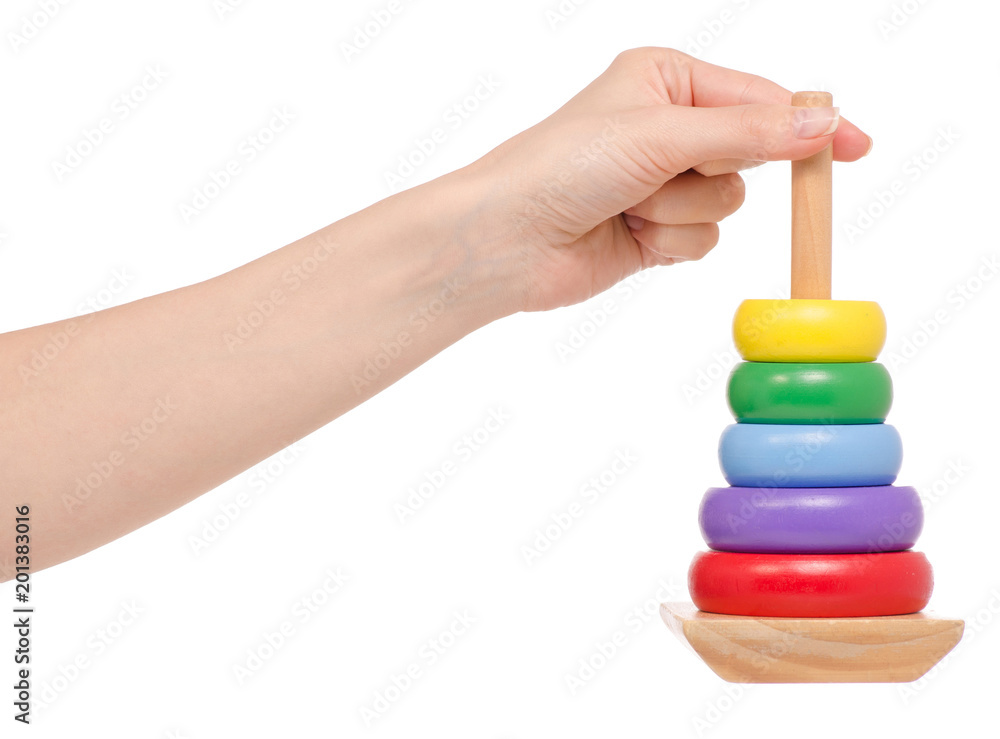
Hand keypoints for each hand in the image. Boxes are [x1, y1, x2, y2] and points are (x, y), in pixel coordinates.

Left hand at [465, 47, 871, 311]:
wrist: (507, 238)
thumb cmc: (564, 165)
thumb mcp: (662, 134)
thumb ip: (747, 133)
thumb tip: (822, 126)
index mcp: (667, 79)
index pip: (760, 99)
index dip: (806, 126)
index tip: (854, 147)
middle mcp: (667, 127)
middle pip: (748, 157)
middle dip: (709, 175)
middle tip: (669, 176)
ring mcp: (662, 183)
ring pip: (727, 205)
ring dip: (681, 213)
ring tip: (629, 207)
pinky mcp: (655, 231)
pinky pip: (703, 242)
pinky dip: (671, 243)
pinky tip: (629, 235)